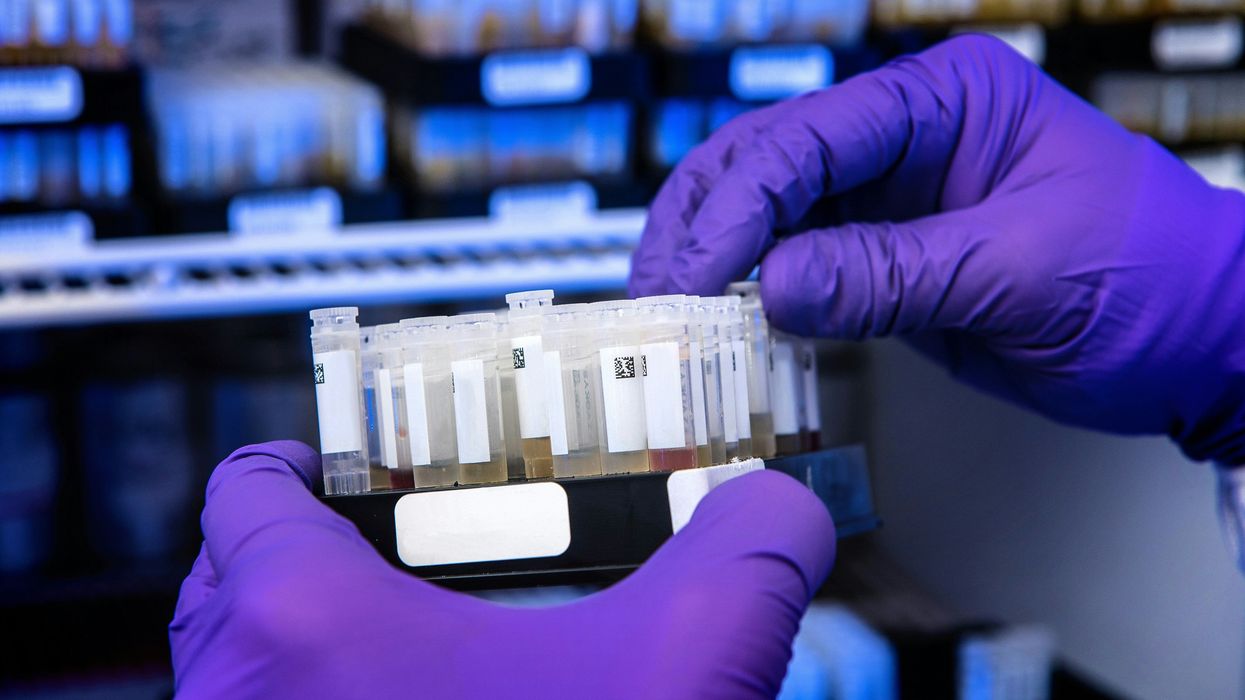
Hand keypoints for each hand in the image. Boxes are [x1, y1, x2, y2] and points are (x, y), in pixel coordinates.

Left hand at [169, 441, 834, 697]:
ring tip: (413, 647)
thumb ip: (747, 557)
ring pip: (235, 684)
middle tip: (385, 545)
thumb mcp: (686, 674)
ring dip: (304, 652)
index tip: (336, 465)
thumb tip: (786, 509)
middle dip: (297, 554)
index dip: (294, 461)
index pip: (246, 492)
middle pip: (228, 586)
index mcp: (304, 625)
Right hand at [630, 35, 1244, 463]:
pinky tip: (726, 330)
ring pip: (770, 216)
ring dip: (717, 262)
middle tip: (658, 294)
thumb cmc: (1150, 278)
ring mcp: (891, 198)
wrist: (1202, 341)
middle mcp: (906, 137)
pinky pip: (801, 270)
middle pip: (769, 163)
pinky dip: (757, 301)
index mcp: (946, 100)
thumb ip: (891, 273)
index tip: (693, 272)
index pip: (810, 138)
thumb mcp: (1019, 272)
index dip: (740, 206)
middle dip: (705, 224)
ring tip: (672, 315)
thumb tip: (774, 285)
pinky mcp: (886, 257)